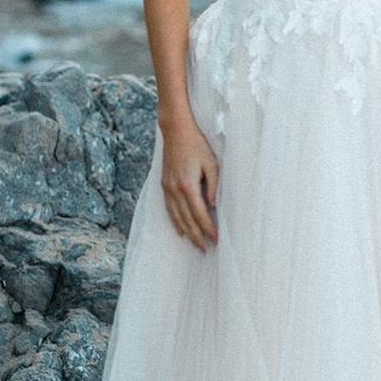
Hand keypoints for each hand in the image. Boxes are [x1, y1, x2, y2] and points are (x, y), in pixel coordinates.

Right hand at [158, 115, 220, 250]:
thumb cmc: (197, 145)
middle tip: (206, 249)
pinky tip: (180, 230)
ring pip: (176, 217)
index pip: (200, 214)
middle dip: (197, 236)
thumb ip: (214, 185)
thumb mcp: (212, 163)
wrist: (175, 131)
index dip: (208, 228)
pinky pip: (169, 209)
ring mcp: (167, 188)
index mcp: (188, 185)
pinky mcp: (164, 185)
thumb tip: (214, 206)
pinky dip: (175, 222)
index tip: (216, 239)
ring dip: (186, 233)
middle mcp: (175, 190)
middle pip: (187, 220)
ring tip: (195, 244)